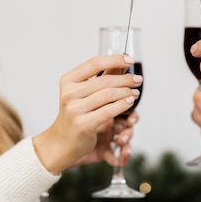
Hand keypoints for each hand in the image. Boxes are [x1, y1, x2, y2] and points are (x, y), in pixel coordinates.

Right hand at [33, 54, 142, 173]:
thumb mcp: (83, 93)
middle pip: (105, 80)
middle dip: (126, 79)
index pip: (94, 63)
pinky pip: (109, 111)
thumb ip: (101, 77)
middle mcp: (69, 94)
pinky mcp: (83, 125)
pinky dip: (122, 105)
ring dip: (126, 92)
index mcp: (68, 81)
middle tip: (138, 80)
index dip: (115, 60)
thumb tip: (122, 62)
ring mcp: (74, 110)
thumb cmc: (75, 114)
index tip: (129, 60)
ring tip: (135, 92)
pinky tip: (129, 102)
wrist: (62, 142)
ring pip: (109, 95)